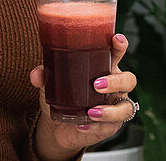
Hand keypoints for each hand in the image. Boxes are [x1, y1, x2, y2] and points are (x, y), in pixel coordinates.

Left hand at [28, 33, 137, 156]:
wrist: (58, 126)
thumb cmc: (61, 95)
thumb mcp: (51, 83)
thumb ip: (44, 75)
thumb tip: (36, 74)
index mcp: (103, 67)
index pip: (117, 53)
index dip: (120, 45)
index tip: (117, 40)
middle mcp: (115, 86)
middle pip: (129, 80)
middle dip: (116, 81)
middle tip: (96, 84)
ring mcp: (115, 106)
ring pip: (125, 107)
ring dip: (109, 110)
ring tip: (90, 112)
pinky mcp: (112, 125)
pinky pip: (111, 126)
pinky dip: (96, 127)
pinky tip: (82, 125)